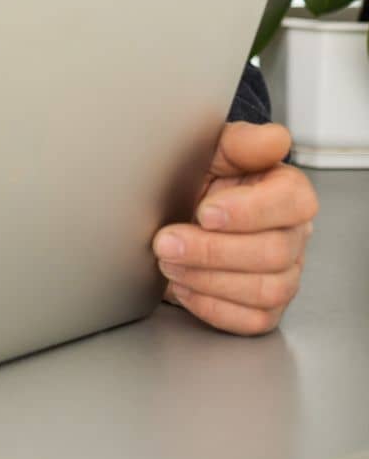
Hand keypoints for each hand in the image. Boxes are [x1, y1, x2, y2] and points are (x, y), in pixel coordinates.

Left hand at [153, 121, 317, 334]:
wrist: (175, 209)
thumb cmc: (198, 178)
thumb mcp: (211, 151)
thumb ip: (240, 143)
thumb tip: (272, 139)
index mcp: (285, 191)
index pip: (292, 202)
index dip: (249, 211)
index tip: (205, 211)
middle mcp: (291, 234)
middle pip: (274, 252)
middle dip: (212, 250)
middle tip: (166, 241)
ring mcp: (282, 273)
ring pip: (266, 290)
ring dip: (208, 279)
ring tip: (168, 263)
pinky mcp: (264, 306)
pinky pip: (253, 319)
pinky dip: (212, 306)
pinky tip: (183, 287)